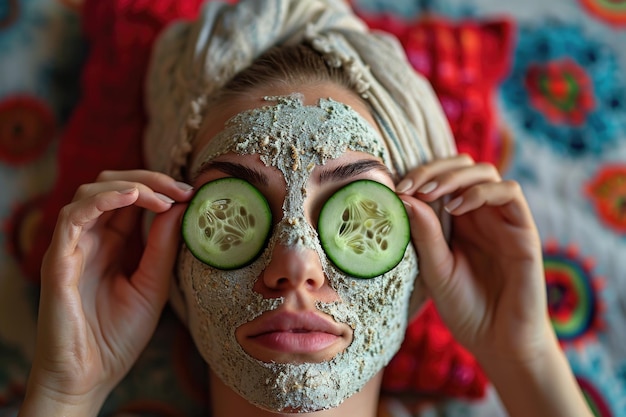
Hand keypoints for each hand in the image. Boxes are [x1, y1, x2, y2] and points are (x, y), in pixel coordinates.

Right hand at [21, 170, 192, 415]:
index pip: (130, 199)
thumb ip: (163, 246)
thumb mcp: (153, 284)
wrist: (89, 377)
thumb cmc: (118, 336)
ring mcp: (72, 247)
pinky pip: (73, 216)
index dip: (159, 188)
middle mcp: (90, 239)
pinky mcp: (58, 259)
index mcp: (112, 244)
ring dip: (130, 185)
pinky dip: (103, 199)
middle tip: (182, 188)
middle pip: (111, 186)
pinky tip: (133, 196)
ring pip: (91, 192)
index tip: (191, 192)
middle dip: (149, 179)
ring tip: (164, 195)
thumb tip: (181, 206)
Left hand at [397, 155, 551, 363]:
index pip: (441, 177)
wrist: (498, 342)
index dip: (419, 174)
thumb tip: (403, 197)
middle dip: (434, 168)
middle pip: (462, 166)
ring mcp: (503, 219)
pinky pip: (510, 192)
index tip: (396, 188)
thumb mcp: (435, 269)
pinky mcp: (524, 230)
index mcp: (457, 220)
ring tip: (430, 194)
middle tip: (409, 185)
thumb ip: (424, 234)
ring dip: (454, 176)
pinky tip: (456, 208)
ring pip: (485, 172)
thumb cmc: (464, 307)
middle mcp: (480, 214)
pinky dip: (481, 192)